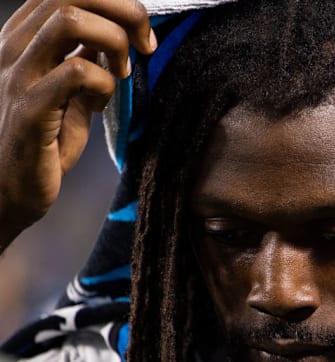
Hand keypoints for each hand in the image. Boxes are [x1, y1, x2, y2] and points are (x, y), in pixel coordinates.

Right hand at [0, 0, 155, 249]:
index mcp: (23, 37)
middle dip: (125, 10)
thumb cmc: (41, 141)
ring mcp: (17, 77)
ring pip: (69, 19)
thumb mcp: (68, 90)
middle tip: (145, 45)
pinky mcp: (28, 111)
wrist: (5, 193)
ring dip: (113, 40)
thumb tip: (120, 35)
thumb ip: (87, 58)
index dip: (115, 1)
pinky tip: (100, 104)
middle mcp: (14, 47)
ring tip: (122, 71)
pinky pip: (75, 72)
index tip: (141, 34)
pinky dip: (104, 83)